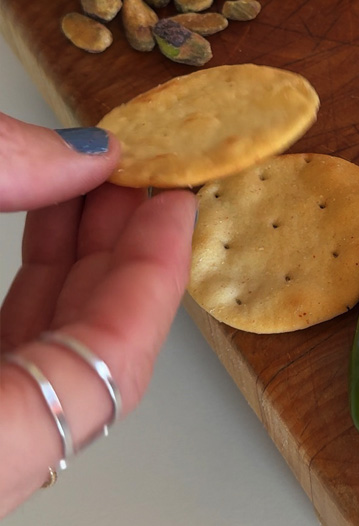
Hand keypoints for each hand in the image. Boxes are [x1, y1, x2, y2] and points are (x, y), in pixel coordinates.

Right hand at [0, 114, 194, 514]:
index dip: (152, 278)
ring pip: (46, 363)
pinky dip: (37, 291)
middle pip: (86, 366)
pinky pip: (13, 360)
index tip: (175, 205)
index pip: (104, 371)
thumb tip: (80, 154)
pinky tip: (50, 224)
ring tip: (98, 185)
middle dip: (122, 258)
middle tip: (144, 180)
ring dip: (80, 267)